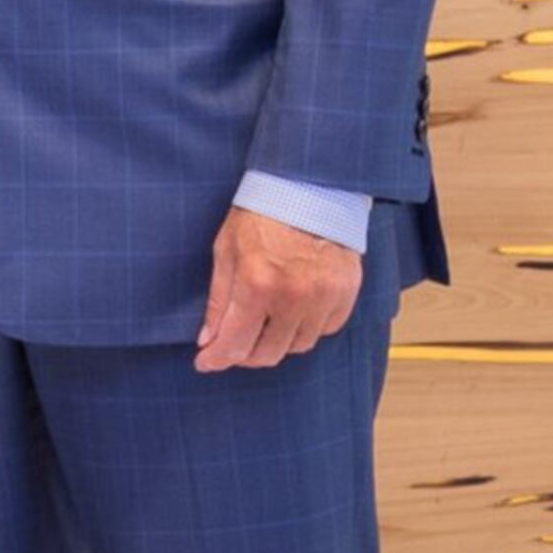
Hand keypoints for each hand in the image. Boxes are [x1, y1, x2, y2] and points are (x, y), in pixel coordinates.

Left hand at [196, 205, 362, 372]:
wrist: (309, 189)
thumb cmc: (262, 214)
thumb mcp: (226, 250)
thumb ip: (218, 299)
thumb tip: (209, 339)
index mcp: (258, 284)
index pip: (235, 343)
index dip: (216, 359)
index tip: (205, 363)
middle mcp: (294, 297)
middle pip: (268, 353)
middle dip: (245, 355)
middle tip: (233, 346)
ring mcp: (324, 298)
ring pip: (298, 346)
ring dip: (277, 342)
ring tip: (263, 324)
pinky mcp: (346, 295)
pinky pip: (324, 330)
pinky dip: (306, 328)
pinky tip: (292, 312)